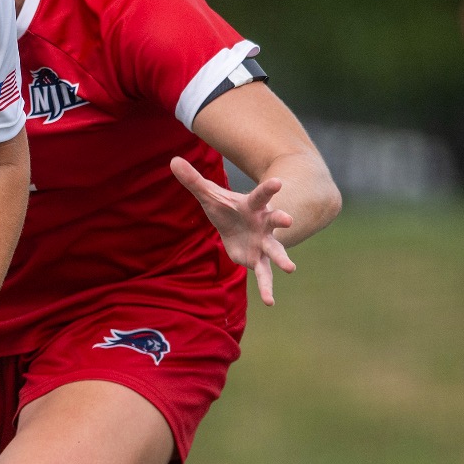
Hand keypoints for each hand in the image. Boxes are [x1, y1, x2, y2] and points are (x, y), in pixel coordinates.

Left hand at [171, 157, 295, 304]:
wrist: (237, 226)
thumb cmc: (226, 208)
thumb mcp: (208, 194)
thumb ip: (192, 179)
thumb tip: (172, 160)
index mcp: (253, 205)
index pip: (260, 195)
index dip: (269, 188)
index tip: (278, 182)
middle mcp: (264, 223)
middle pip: (274, 220)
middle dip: (282, 219)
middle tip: (289, 219)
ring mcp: (264, 242)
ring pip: (275, 250)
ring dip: (282, 258)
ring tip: (291, 268)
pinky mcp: (258, 259)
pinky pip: (264, 274)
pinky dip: (267, 288)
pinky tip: (270, 302)